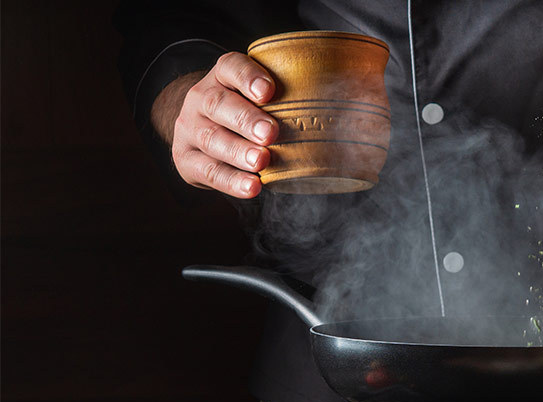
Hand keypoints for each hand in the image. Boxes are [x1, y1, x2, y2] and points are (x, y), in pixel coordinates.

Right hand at [168, 53, 278, 197]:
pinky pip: (209, 171)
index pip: (231, 67)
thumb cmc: (245, 112)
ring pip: (211, 138)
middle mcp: (201, 99)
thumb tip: (349, 102)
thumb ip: (290, 97)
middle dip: (246, 119)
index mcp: (222, 77)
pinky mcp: (187, 159)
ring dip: (238, 151)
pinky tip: (252, 186)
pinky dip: (231, 181)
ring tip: (261, 161)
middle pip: (218, 105)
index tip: (268, 91)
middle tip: (271, 133)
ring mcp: (190, 129)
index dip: (248, 77)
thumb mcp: (257, 96)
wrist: (199, 130)